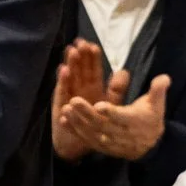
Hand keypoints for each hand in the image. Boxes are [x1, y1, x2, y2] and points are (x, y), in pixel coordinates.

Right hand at [51, 40, 116, 160]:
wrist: (79, 144)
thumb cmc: (94, 124)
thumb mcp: (110, 106)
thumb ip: (117, 90)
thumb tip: (125, 71)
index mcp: (93, 88)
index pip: (93, 69)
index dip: (93, 58)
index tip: (93, 45)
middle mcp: (79, 89)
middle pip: (80, 69)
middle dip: (80, 56)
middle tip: (80, 41)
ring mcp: (68, 96)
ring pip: (70, 77)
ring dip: (71, 64)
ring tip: (72, 50)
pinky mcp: (60, 105)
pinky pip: (62, 91)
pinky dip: (63, 81)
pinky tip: (64, 70)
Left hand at [62, 73, 170, 162]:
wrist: (151, 146)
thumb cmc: (150, 118)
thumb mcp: (157, 104)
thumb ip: (158, 91)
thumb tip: (164, 78)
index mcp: (136, 121)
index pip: (123, 117)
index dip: (112, 113)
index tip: (99, 105)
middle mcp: (123, 134)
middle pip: (103, 125)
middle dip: (88, 114)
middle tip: (74, 101)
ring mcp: (111, 142)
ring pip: (92, 134)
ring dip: (78, 122)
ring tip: (65, 109)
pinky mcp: (102, 148)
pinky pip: (87, 140)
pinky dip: (75, 131)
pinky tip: (63, 120)